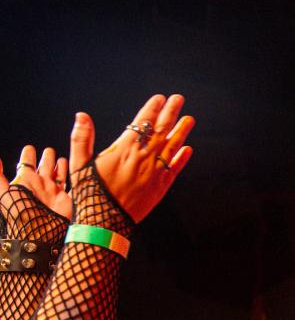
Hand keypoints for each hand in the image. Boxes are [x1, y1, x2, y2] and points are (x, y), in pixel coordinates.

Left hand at [4, 145, 71, 218]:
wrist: (40, 231)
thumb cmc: (20, 213)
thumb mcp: (5, 192)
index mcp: (26, 182)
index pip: (26, 164)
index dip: (28, 155)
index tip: (29, 148)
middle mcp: (40, 185)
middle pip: (44, 167)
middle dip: (46, 158)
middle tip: (48, 150)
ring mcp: (54, 191)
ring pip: (58, 174)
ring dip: (59, 165)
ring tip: (60, 157)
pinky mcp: (66, 198)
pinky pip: (70, 184)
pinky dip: (72, 176)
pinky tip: (73, 169)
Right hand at [69, 94, 194, 222]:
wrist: (104, 222)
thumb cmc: (90, 193)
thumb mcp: (79, 164)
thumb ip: (81, 138)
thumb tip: (81, 116)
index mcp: (124, 150)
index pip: (142, 123)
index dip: (151, 108)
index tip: (159, 97)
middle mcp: (143, 158)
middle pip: (161, 130)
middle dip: (170, 112)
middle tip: (179, 99)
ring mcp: (155, 173)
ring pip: (172, 147)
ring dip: (181, 131)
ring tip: (189, 119)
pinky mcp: (161, 187)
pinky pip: (175, 169)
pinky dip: (182, 158)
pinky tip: (188, 149)